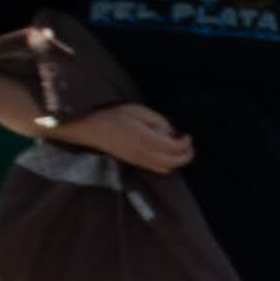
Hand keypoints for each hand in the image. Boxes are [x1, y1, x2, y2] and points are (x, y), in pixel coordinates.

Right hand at [60, 102, 191, 174]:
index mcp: (146, 140)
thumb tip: (171, 132)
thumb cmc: (113, 117)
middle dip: (186, 155)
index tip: (187, 135)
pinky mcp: (134, 163)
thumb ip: (157, 121)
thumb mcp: (137, 111)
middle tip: (189, 145)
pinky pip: (156, 169)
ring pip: (166, 169)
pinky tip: (165, 153)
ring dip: (177, 161)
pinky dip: (167, 164)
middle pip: (173, 162)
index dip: (185, 143)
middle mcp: (144, 154)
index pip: (173, 148)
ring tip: (179, 149)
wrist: (90, 129)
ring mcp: (139, 161)